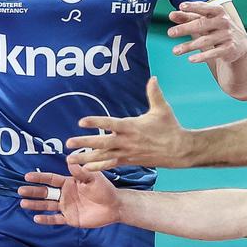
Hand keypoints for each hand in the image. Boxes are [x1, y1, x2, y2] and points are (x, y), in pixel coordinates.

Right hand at [19, 157, 120, 227]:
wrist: (114, 206)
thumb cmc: (104, 189)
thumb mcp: (93, 178)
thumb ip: (81, 172)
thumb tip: (69, 161)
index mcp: (69, 182)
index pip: (51, 179)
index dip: (39, 178)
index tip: (27, 176)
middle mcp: (65, 194)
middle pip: (45, 193)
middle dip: (33, 191)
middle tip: (20, 190)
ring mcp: (66, 207)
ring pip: (47, 206)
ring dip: (35, 205)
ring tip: (23, 203)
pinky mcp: (70, 219)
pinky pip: (56, 219)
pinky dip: (46, 219)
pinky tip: (36, 218)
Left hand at [68, 77, 191, 172]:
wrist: (179, 150)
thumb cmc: (170, 127)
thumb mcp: (162, 109)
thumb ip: (154, 93)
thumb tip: (153, 78)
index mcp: (132, 126)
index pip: (110, 124)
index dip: (95, 122)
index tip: (81, 121)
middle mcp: (126, 141)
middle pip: (101, 143)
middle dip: (84, 143)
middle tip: (68, 142)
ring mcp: (126, 153)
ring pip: (102, 156)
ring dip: (86, 158)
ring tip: (70, 159)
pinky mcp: (129, 161)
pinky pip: (110, 164)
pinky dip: (98, 167)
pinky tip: (85, 169)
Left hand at [168, 0, 246, 65]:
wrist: (240, 44)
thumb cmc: (217, 29)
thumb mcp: (205, 21)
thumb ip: (189, 17)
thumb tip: (171, 15)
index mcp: (218, 11)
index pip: (204, 8)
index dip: (193, 7)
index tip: (181, 6)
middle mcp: (223, 22)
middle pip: (201, 24)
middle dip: (185, 28)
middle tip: (170, 33)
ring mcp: (227, 35)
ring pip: (205, 41)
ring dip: (189, 46)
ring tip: (175, 51)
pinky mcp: (229, 49)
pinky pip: (214, 53)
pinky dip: (202, 56)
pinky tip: (190, 59)